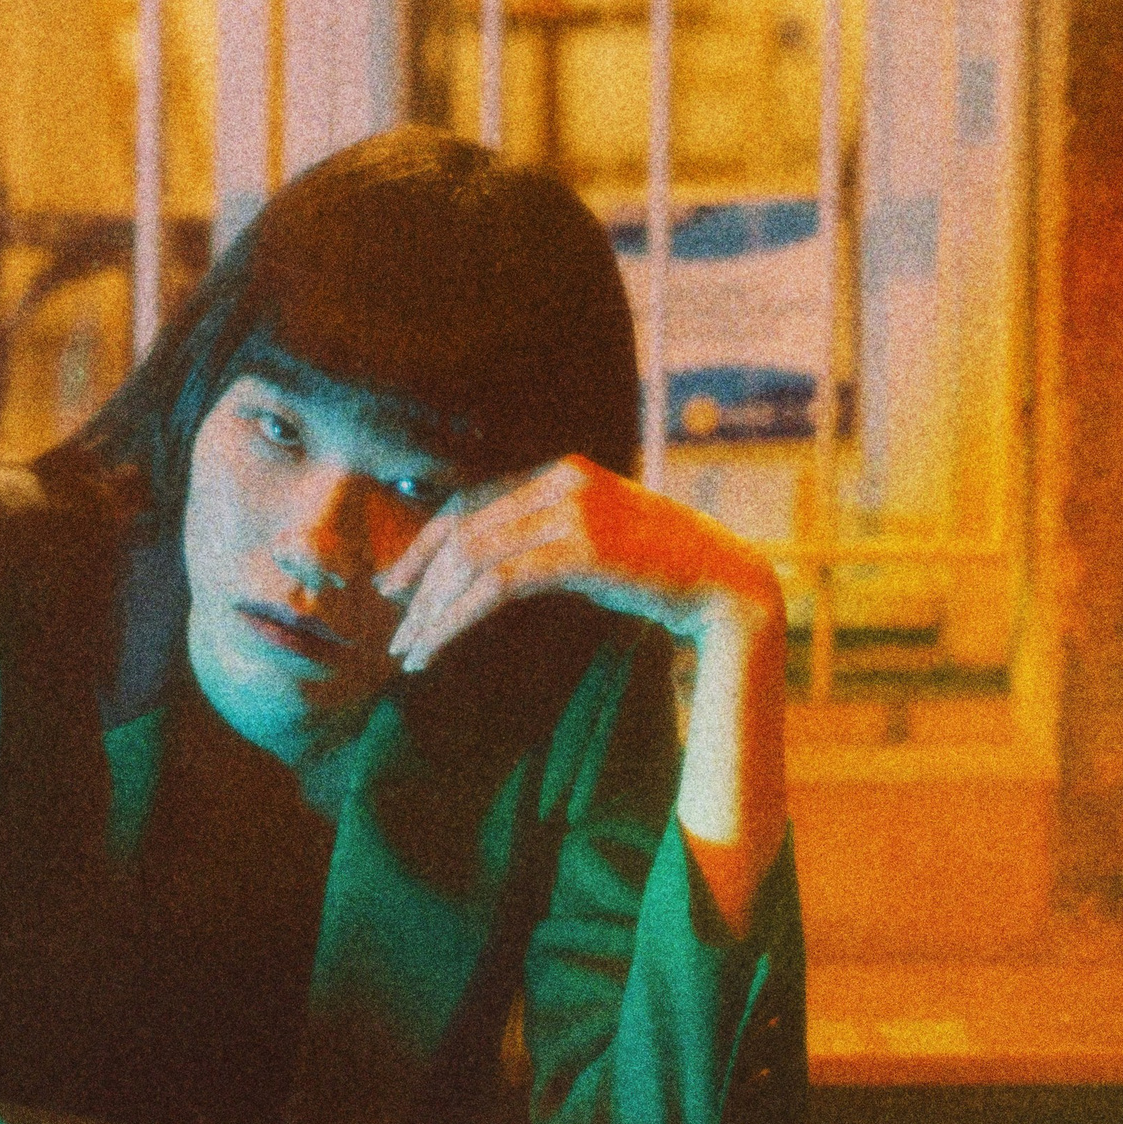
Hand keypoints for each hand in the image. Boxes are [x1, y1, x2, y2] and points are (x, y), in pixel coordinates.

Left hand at [377, 460, 788, 935]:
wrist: (726, 585)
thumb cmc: (662, 572)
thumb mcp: (596, 541)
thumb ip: (546, 537)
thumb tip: (481, 566)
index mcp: (562, 472)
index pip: (471, 504)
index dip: (425, 546)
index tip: (397, 586)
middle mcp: (564, 480)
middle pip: (464, 529)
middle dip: (420, 584)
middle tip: (396, 632)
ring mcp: (574, 511)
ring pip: (473, 558)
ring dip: (433, 610)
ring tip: (410, 652)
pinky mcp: (583, 551)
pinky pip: (499, 585)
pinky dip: (459, 619)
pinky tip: (440, 647)